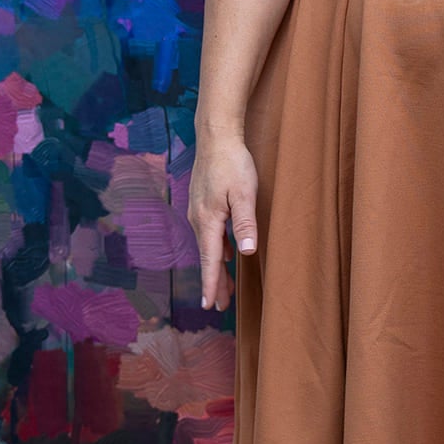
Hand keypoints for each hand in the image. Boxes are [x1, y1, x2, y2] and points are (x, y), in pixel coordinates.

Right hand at [189, 130, 258, 310]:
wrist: (216, 136)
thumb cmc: (233, 163)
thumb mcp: (245, 194)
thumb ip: (245, 224)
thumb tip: (245, 254)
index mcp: (208, 220)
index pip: (210, 260)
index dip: (211, 284)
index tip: (209, 306)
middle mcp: (198, 219)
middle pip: (208, 257)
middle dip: (215, 282)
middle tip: (219, 306)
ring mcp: (198, 211)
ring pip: (208, 246)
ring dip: (216, 266)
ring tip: (225, 286)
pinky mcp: (202, 203)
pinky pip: (210, 233)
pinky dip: (217, 249)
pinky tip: (227, 254)